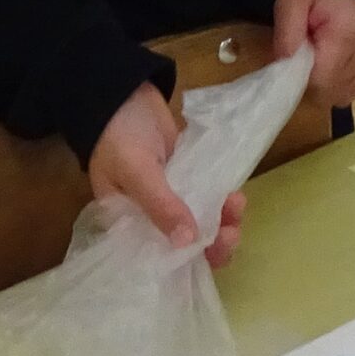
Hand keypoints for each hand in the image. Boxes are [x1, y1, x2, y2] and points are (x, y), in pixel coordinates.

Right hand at [88, 83, 245, 268]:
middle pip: (186, 245)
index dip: (187, 263)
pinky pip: (208, 199)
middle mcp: (149, 218)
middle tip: (231, 232)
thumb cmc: (118, 135)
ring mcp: (171, 197)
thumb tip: (188, 242)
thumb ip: (161, 205)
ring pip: (202, 222)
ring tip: (237, 204)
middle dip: (213, 243)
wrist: (124, 92)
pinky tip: (235, 194)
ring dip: (223, 221)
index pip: (158, 258)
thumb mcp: (137, 171)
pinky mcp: (187, 179)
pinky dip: (223, 201)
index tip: (211, 253)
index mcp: (127, 224)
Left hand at [274, 0, 354, 108]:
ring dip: (322, 83)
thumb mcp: (292, 3)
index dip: (301, 72)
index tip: (297, 55)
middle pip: (327, 91)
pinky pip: (346, 94)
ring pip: (335, 96)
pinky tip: (331, 65)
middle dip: (310, 78)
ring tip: (321, 57)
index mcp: (348, 34)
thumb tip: (286, 63)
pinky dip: (334, 85)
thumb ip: (287, 32)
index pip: (320, 77)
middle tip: (307, 54)